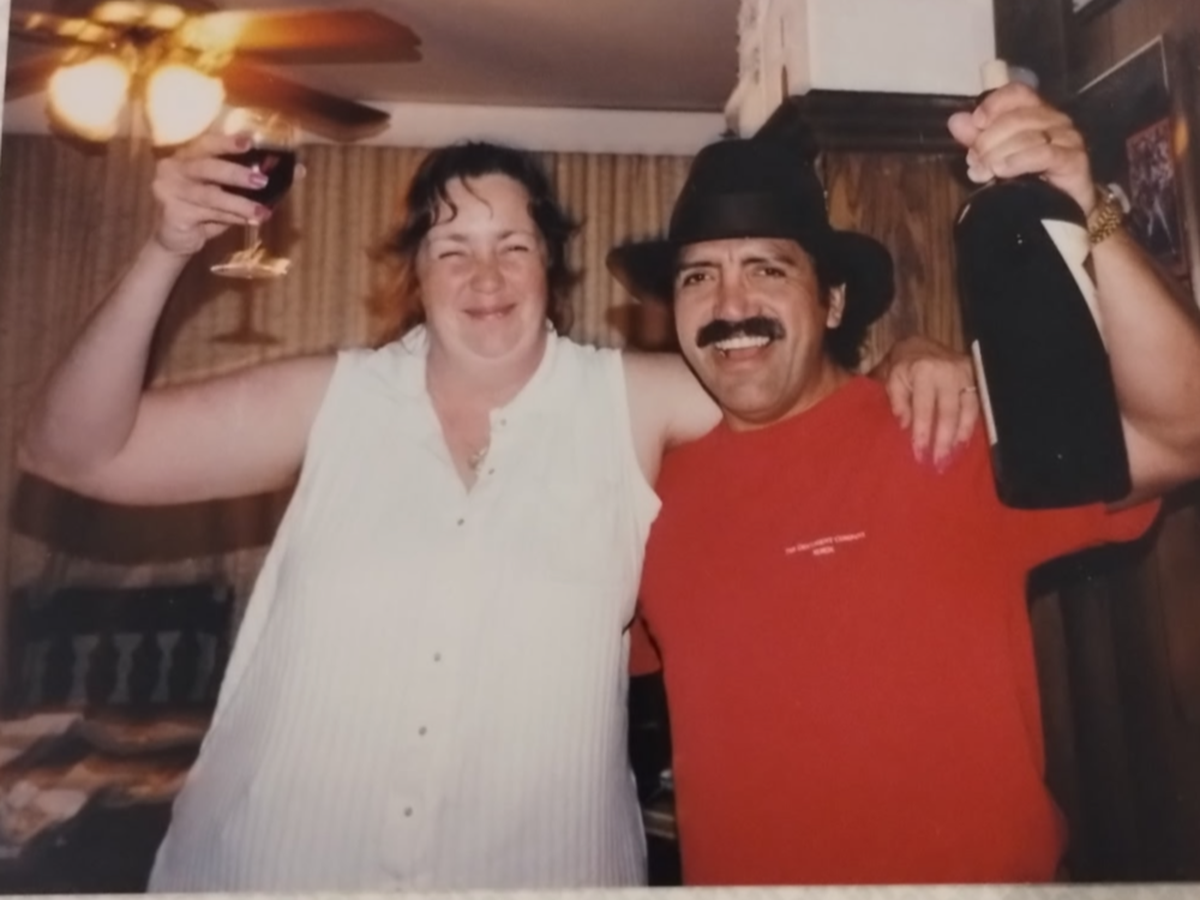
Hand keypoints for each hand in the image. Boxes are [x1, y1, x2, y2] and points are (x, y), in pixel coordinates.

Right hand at [150, 132, 273, 257]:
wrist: (177, 241)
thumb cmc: (204, 210)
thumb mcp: (227, 192)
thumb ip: (251, 181)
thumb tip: (296, 171)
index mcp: (187, 156)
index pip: (206, 143)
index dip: (227, 142)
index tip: (249, 142)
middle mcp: (173, 168)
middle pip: (207, 167)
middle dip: (236, 173)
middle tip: (263, 181)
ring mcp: (169, 190)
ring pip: (211, 196)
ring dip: (240, 204)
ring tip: (263, 212)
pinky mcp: (174, 214)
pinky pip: (208, 215)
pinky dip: (232, 218)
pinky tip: (250, 222)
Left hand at [874, 335, 978, 468]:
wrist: (921, 345)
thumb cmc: (904, 366)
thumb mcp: (893, 380)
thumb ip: (898, 402)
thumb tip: (905, 427)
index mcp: (924, 371)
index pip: (925, 409)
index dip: (923, 433)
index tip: (920, 454)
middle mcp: (948, 372)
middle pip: (949, 413)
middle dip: (944, 440)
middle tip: (939, 463)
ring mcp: (966, 373)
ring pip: (968, 410)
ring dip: (961, 435)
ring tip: (954, 456)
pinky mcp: (976, 376)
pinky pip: (977, 404)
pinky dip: (971, 424)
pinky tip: (965, 441)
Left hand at [947, 82, 1095, 215]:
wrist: (1061, 209)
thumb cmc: (1028, 179)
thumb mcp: (995, 156)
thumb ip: (977, 138)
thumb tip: (956, 120)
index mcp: (1036, 112)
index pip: (1017, 93)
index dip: (993, 104)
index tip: (976, 124)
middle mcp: (1055, 120)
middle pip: (1017, 117)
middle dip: (988, 140)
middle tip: (973, 161)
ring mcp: (1067, 139)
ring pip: (1027, 136)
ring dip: (997, 154)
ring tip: (982, 172)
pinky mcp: (1074, 160)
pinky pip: (1043, 154)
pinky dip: (1018, 162)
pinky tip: (1002, 171)